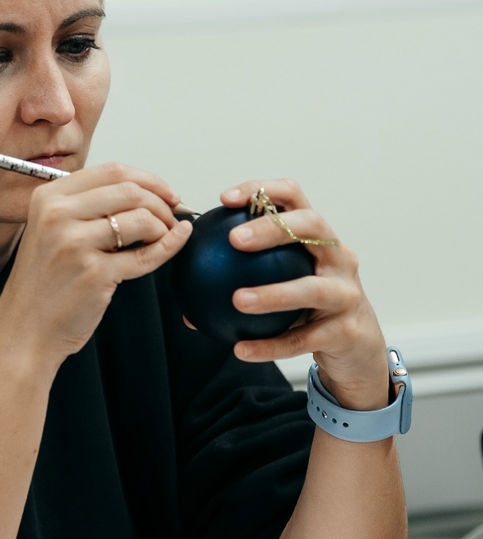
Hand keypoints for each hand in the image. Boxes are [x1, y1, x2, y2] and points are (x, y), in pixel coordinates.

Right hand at [0, 162, 191, 370]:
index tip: (166, 193)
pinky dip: (169, 247)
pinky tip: (176, 242)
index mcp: (48, 197)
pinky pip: (145, 255)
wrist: (25, 329)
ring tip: (163, 238)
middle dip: (161, 202)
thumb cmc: (43, 284)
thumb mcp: (52, 230)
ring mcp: (74, 243)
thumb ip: (88, 207)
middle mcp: (58, 215)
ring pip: (141, 218)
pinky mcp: (93, 273)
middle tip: (172, 216)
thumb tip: (146, 193)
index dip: (149, 180)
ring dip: (164, 227)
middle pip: (130, 190)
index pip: (112, 171)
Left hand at [219, 178, 388, 410]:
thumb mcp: (282, 281)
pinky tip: (240, 349)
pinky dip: (271, 345)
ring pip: (312, 288)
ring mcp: (347, 293)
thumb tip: (182, 279)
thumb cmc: (308, 306)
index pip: (293, 197)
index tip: (225, 199)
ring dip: (273, 293)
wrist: (355, 349)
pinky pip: (303, 339)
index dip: (261, 190)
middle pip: (312, 227)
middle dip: (273, 228)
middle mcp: (339, 257)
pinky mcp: (346, 331)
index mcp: (318, 237)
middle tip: (233, 240)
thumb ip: (241, 273)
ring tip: (237, 300)